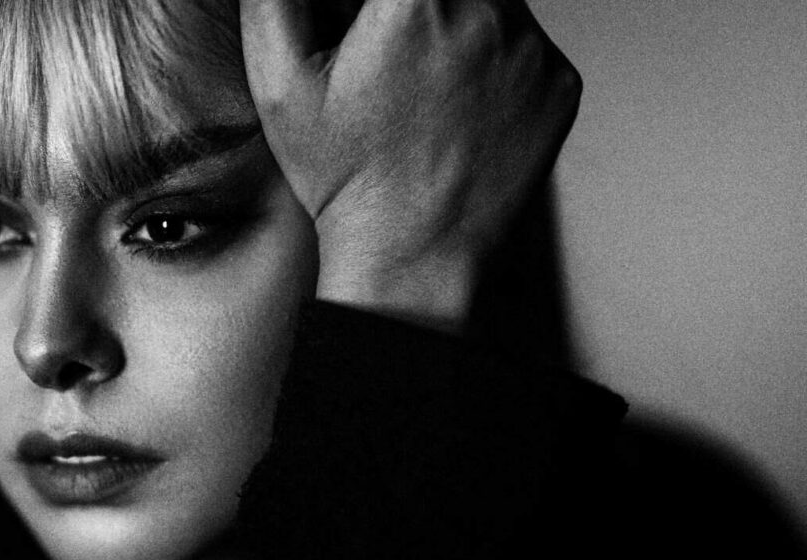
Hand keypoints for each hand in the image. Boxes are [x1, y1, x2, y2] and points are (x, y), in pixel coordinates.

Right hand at [240, 0, 580, 331]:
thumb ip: (274, 2)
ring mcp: (532, 49)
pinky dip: (498, 64)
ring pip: (495, 1)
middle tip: (393, 55)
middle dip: (420, 6)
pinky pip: (529, 45)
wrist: (413, 258)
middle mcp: (487, 12)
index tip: (374, 25)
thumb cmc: (347, 182)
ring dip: (460, 24)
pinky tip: (460, 110)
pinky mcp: (561, 83)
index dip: (382, 5)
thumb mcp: (280, 84)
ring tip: (426, 85)